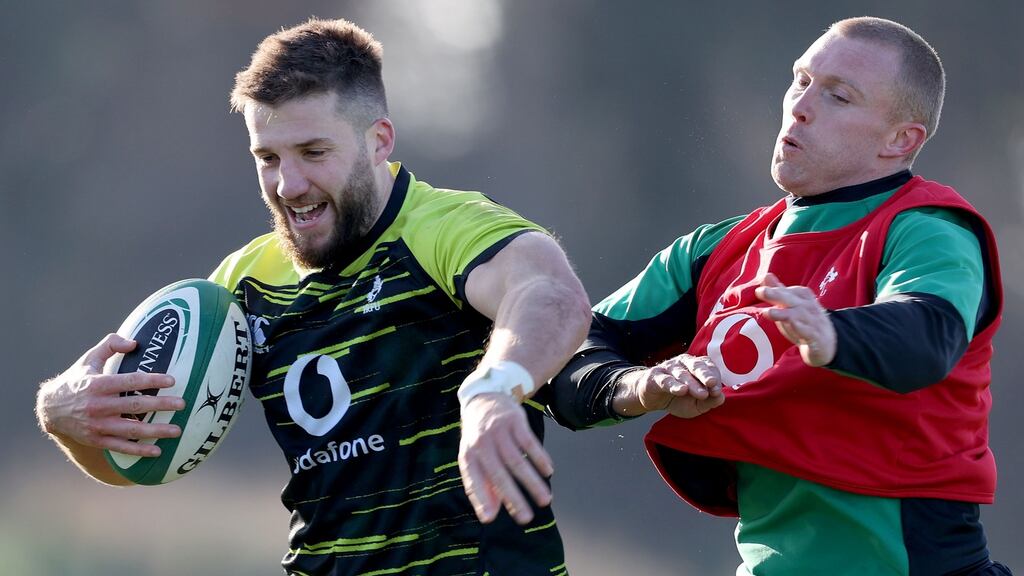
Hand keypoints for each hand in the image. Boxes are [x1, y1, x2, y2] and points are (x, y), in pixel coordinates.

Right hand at [36, 333, 184, 456]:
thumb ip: (110, 345)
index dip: (151, 380)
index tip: (171, 380)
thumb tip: (134, 343)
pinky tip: (157, 451)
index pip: (129, 381)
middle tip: (182, 404)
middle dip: (160, 405)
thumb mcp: (89, 359)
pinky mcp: (96, 440)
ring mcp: (97, 425)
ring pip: (131, 429)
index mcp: (98, 384)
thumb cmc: (77, 380)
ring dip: (156, 431)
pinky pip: (121, 447)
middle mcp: (97, 406)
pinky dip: (139, 450)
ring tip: (177, 430)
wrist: (50, 410)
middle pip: (134, 405)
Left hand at [458, 393, 552, 525]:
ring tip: (545, 500)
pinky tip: (549, 472)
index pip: (473, 481)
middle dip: (514, 498)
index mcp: (468, 455)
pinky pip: (530, 443)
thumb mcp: (474, 458)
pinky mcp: (515, 421)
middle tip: (526, 518)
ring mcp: (498, 431)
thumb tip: (489, 515)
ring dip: (533, 483)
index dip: (480, 499)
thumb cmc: (480, 438)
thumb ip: (481, 486)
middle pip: (499, 475)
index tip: (490, 518)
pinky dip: (540, 459)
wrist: (484, 399)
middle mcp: (482, 444)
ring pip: (518, 462)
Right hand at [630, 354, 723, 417]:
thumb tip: (721, 398)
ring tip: (701, 394)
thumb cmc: (678, 399)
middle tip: (712, 383)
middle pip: (696, 366)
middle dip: (705, 374)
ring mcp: (669, 368)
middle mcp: (684, 363)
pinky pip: (665, 380)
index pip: (709, 367)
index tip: (718, 391)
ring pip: (682, 374)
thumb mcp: (696, 404)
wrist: (652, 398)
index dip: (715, 377)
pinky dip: (674, 385)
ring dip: (692, 383)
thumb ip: (709, 402)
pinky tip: (681, 390)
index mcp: (697, 366)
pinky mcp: (655, 377)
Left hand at [754, 273, 835, 366]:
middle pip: (792, 300)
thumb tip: (766, 275)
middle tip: (759, 291)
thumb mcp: (791, 306)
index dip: (775, 290)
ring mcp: (814, 323)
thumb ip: (779, 291)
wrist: (828, 343)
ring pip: (799, 315)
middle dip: (776, 294)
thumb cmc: (805, 321)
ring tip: (767, 312)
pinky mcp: (816, 338)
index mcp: (804, 298)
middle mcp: (809, 308)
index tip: (759, 289)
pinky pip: (809, 332)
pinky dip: (801, 328)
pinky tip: (792, 325)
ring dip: (783, 313)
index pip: (789, 291)